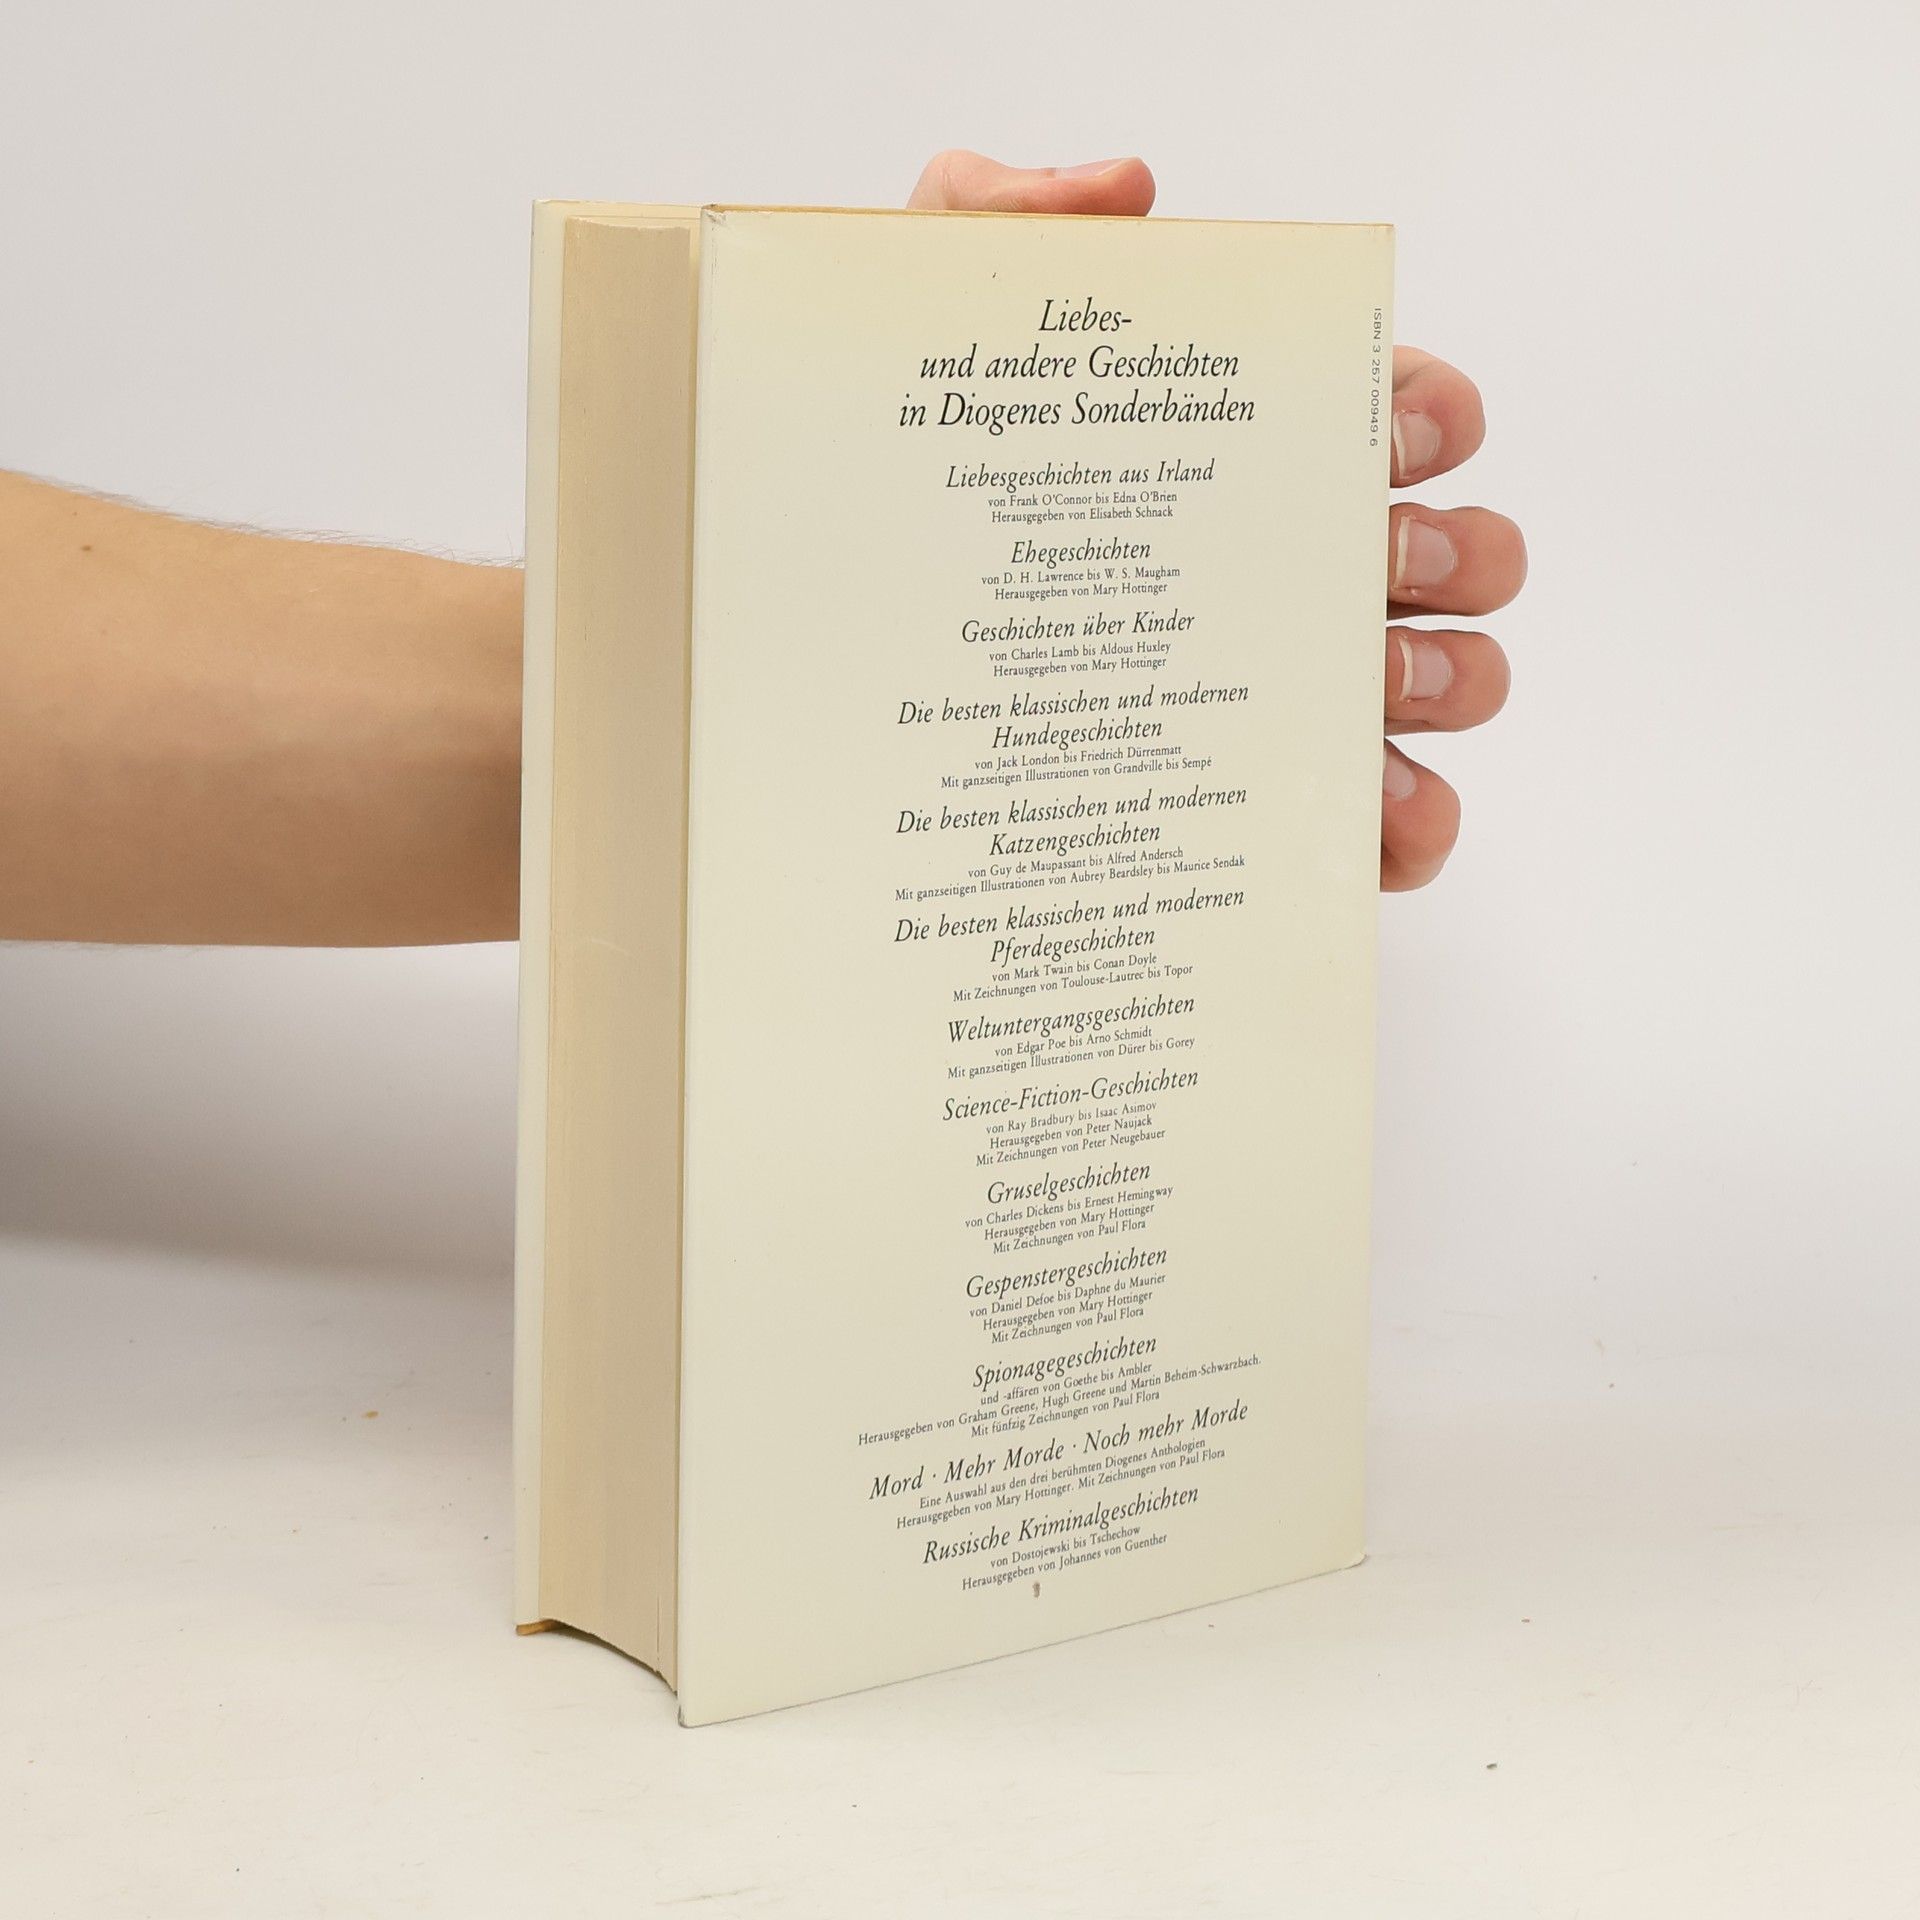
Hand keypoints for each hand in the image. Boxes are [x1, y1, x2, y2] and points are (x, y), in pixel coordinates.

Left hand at [908, 150, 1523, 890]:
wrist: (794, 622)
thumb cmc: (876, 483)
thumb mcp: (908, 331)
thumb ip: (999, 220)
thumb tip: (1125, 193)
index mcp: (1234, 452)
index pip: (1386, 412)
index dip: (1423, 414)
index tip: (1388, 434)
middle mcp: (1277, 566)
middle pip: (1448, 553)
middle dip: (1449, 553)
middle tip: (1371, 564)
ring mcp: (1279, 690)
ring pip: (1443, 683)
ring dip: (1448, 683)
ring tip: (1375, 697)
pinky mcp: (1258, 805)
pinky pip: (1377, 826)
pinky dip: (1407, 829)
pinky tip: (1376, 833)